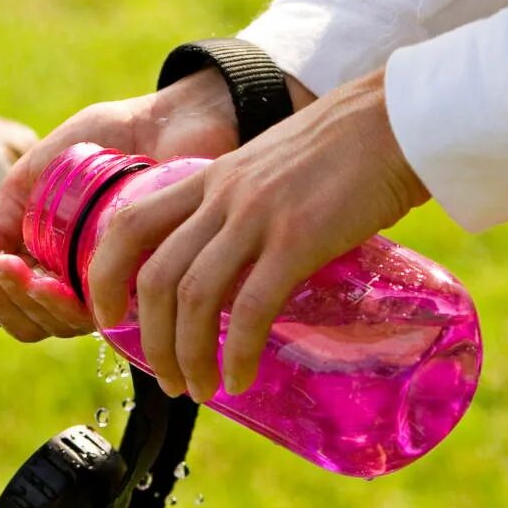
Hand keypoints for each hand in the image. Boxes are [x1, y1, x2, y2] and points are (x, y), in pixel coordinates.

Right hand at [0, 70, 247, 341]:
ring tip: (7, 269)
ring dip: (21, 303)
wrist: (172, 119)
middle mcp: (83, 284)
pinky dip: (59, 303)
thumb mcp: (40, 168)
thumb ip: (7, 210)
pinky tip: (43, 281)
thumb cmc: (110, 138)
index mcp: (52, 261)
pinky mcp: (145, 286)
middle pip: (26, 324)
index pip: (6, 303)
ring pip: (55, 326)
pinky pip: (95, 314)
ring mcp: (114, 289)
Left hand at [85, 68, 428, 399]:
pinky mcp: (299, 239)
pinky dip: (235, 351)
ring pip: (192, 296)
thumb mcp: (279, 168)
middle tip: (167, 378)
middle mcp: (224, 196)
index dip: (106, 274)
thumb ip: (256, 208)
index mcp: (213, 177)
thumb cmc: (355, 146)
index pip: (131, 223)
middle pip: (155, 274)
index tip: (109, 315)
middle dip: (149, 338)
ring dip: (186, 355)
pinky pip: (249, 307)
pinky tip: (238, 378)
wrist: (401, 117)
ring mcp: (258, 217)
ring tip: (199, 390)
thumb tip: (258, 261)